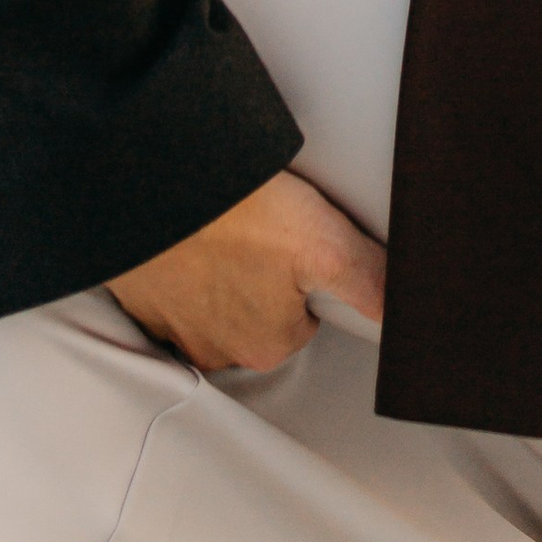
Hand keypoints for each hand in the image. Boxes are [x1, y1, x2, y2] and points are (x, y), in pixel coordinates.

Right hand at [108, 167, 383, 374]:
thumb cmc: (235, 214)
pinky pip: (170, 292)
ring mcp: (175, 328)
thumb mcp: (324, 240)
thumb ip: (367, 278)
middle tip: (261, 229)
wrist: (153, 190)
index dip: (305, 274)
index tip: (294, 246)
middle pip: (260, 313)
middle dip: (262, 276)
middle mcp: (219, 350)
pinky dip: (181, 269)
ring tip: (228, 228)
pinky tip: (192, 238)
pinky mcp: (143, 301)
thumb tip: (398, 309)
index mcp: (268, 344)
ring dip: (220, 273)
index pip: (304, 317)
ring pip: (214, 304)